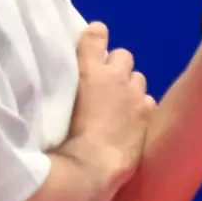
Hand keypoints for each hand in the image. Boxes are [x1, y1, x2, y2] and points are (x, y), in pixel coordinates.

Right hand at [68, 22, 156, 178]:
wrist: (91, 166)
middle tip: (106, 83)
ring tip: (120, 102)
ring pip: (138, 77)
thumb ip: (61, 87)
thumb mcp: (54, 105)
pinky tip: (132, 119)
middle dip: (116, 65)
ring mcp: (134, 94)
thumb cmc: (62, 138)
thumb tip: (62, 86)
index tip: (94, 41)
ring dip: (129, 86)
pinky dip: (140, 106)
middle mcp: (114, 75)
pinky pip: (147, 100)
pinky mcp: (146, 113)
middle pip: (122, 54)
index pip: (96, 35)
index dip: (96, 35)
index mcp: (88, 70)